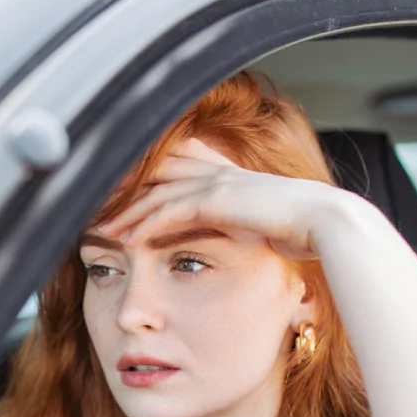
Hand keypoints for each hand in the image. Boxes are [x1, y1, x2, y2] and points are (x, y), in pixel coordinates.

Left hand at [98, 138, 369, 258]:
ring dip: (125, 212)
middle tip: (89, 212)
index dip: (139, 190)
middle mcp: (216, 173)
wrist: (328, 224)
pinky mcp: (217, 199)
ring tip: (97, 229)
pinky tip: (124, 239)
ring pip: (156, 194)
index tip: (112, 207)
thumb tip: (236, 242)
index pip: (171, 176)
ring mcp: (216, 183)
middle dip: (121, 195)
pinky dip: (144, 224)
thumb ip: (242, 228)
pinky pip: (170, 211)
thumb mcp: (264, 227)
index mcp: (225, 178)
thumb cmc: (304, 231)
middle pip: (154, 178)